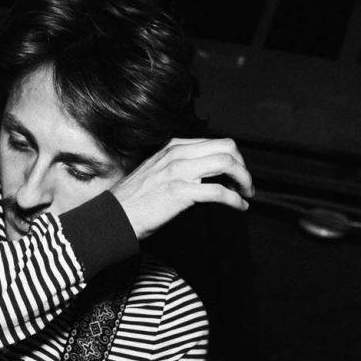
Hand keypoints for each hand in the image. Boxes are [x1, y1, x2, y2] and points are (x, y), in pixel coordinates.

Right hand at [110, 137, 253, 239]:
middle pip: (226, 147)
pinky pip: (219, 191)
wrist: (114, 217)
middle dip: (243, 165)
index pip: (215, 142)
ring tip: (246, 195)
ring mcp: (179, 171)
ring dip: (244, 180)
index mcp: (173, 147)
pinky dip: (235, 200)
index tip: (237, 175)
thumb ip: (178, 167)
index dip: (233, 159)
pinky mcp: (180, 192)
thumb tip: (203, 176)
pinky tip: (239, 207)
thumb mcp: (156, 172)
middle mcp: (177, 154)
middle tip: (246, 184)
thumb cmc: (134, 201)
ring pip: (226, 163)